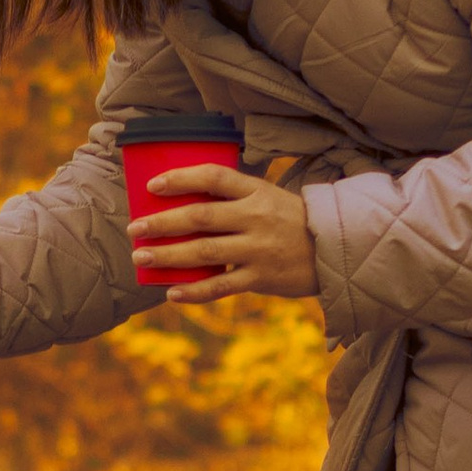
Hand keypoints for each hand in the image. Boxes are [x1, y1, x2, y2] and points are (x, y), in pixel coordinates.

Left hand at [131, 164, 317, 304]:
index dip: (181, 178)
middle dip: (162, 222)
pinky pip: (221, 286)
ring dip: (168, 255)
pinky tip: (171, 293)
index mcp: (256, 191)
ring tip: (141, 258)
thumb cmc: (292, 222)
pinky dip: (194, 292)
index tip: (152, 185)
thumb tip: (185, 203)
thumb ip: (235, 198)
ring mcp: (258, 249)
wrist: (337, 250)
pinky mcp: (261, 278)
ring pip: (204, 252)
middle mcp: (255, 218)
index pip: (213, 177)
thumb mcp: (269, 197)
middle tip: (135, 228)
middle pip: (200, 216)